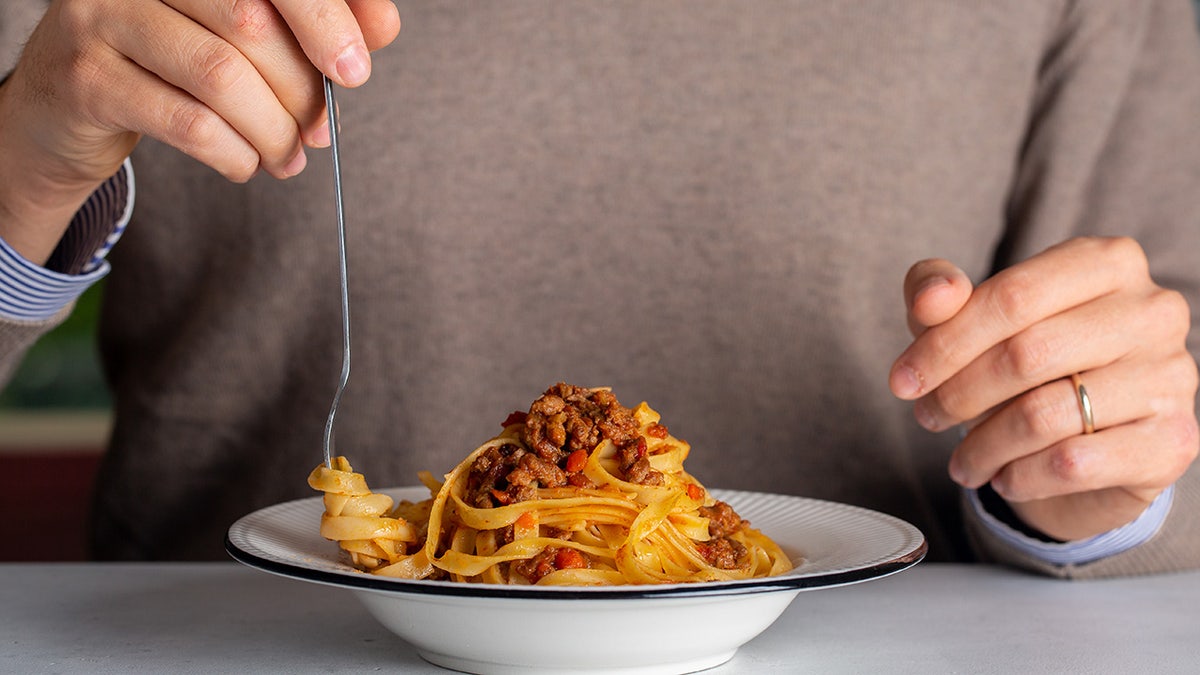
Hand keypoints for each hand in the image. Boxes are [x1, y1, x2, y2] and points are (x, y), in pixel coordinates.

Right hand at [0, 0, 400, 262]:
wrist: (64, 110)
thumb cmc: (168, 64)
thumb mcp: (241, 36)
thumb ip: (309, 27)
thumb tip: (380, 28)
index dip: (326, 16)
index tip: (357, 68)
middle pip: (251, 20)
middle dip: (302, 87)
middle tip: (322, 129)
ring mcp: (103, 16)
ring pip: (222, 76)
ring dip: (272, 130)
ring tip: (288, 156)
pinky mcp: (88, 78)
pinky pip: (188, 122)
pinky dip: (234, 153)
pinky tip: (246, 164)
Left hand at [889, 237, 1198, 540]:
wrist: (1096, 441)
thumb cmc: (1028, 365)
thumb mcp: (970, 318)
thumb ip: (938, 293)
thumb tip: (934, 297)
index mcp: (1107, 262)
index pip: (1011, 298)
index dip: (943, 344)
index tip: (901, 381)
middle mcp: (1154, 310)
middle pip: (1026, 354)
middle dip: (958, 395)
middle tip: (926, 419)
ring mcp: (1173, 376)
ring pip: (1046, 414)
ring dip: (983, 445)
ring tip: (961, 461)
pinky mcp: (1174, 440)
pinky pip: (1074, 462)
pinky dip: (1022, 476)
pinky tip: (1004, 477)